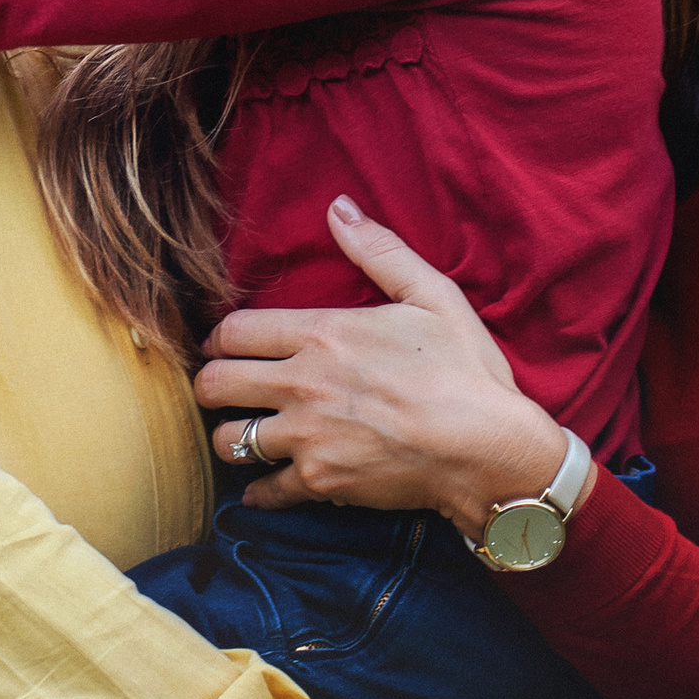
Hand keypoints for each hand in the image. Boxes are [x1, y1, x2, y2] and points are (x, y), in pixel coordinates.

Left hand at [193, 196, 567, 535]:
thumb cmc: (466, 370)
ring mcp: (307, 437)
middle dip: (210, 384)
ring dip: (230, 434)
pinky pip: (265, 490)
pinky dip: (260, 490)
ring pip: (229, 439)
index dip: (217, 339)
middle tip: (224, 387)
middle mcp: (302, 385)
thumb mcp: (432, 295)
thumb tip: (339, 208)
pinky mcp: (320, 481)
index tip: (220, 346)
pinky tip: (264, 484)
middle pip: (216, 384)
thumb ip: (380, 251)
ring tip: (244, 431)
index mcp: (323, 334)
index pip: (234, 332)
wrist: (488, 449)